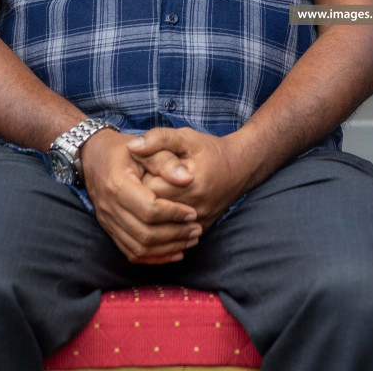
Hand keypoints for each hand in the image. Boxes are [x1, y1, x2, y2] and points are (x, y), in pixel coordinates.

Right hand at [77, 128, 202, 263]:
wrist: (94, 155)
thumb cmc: (124, 149)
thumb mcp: (146, 148)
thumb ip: (167, 161)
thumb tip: (188, 179)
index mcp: (118, 185)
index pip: (149, 210)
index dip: (174, 214)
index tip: (193, 212)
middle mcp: (110, 208)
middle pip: (144, 234)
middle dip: (175, 235)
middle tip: (197, 230)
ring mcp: (108, 222)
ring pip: (138, 248)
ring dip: (167, 249)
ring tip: (191, 241)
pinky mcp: (110, 230)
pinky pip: (131, 252)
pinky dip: (154, 257)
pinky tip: (175, 252)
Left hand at [129, 127, 256, 230]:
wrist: (241, 168)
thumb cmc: (210, 151)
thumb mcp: (185, 137)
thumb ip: (158, 139)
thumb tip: (132, 147)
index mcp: (188, 184)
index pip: (146, 190)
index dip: (139, 178)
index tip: (145, 167)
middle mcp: (193, 209)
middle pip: (150, 211)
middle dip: (143, 196)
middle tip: (148, 180)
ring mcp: (197, 223)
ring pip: (160, 226)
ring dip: (152, 212)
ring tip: (156, 193)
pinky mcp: (200, 230)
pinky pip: (173, 234)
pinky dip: (164, 223)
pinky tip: (162, 208)